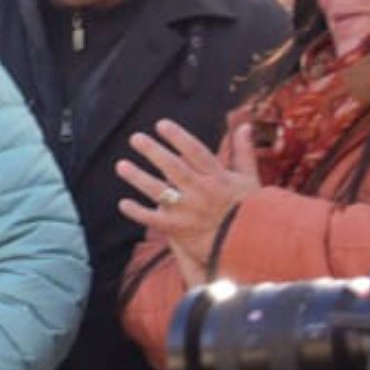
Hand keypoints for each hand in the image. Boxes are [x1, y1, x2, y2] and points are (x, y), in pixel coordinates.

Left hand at [117, 117, 259, 283]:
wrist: (245, 244)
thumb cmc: (247, 210)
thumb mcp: (248, 178)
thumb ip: (243, 151)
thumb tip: (243, 125)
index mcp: (217, 176)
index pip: (194, 151)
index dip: (177, 137)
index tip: (161, 125)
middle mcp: (200, 191)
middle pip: (172, 167)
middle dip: (153, 151)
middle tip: (135, 138)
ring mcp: (187, 210)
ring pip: (159, 191)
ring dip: (138, 178)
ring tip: (121, 165)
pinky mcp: (178, 229)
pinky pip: (153, 220)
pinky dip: (137, 212)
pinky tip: (122, 204)